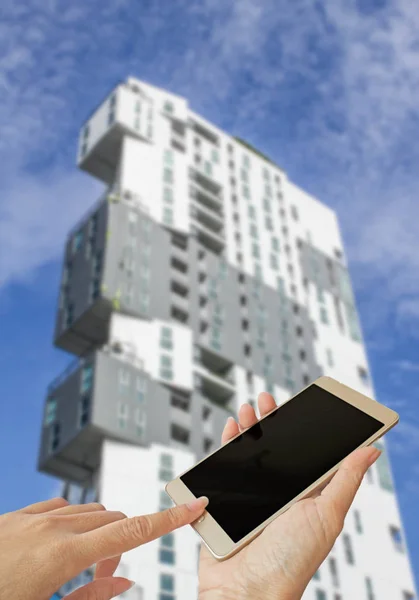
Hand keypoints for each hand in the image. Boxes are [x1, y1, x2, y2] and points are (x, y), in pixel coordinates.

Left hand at [0, 495, 207, 599]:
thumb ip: (90, 599)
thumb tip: (126, 585)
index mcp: (63, 555)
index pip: (131, 532)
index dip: (168, 519)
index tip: (195, 505)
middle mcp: (51, 526)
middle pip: (112, 521)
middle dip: (121, 545)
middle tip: (103, 580)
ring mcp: (30, 516)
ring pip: (87, 512)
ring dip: (98, 535)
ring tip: (78, 569)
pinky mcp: (15, 515)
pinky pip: (59, 508)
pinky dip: (72, 523)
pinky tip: (57, 545)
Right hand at [198, 393, 380, 599]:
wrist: (246, 591)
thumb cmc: (291, 560)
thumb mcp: (326, 514)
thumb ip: (345, 479)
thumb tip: (372, 448)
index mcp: (305, 495)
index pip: (306, 452)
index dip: (303, 427)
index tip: (302, 404)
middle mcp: (278, 493)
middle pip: (274, 448)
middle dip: (270, 420)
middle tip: (267, 399)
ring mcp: (250, 497)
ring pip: (248, 453)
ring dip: (248, 427)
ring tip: (248, 408)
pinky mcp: (224, 502)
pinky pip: (223, 466)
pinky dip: (226, 445)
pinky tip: (231, 429)